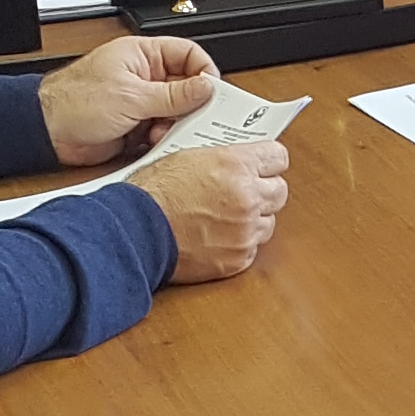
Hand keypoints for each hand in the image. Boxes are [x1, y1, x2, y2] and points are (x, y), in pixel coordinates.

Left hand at [39, 33, 216, 167]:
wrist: (48, 132)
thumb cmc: (74, 101)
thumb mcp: (132, 96)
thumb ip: (174, 94)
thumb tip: (205, 87)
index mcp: (143, 55)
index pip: (188, 54)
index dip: (203, 72)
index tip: (211, 92)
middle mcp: (145, 76)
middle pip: (186, 87)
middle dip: (190, 104)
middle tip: (193, 117)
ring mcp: (141, 101)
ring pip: (176, 112)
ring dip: (175, 125)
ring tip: (163, 131)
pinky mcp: (136, 125)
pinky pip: (162, 130)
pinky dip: (163, 138)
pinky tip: (153, 141)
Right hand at [134, 137, 290, 282]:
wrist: (134, 231)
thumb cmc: (152, 193)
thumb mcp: (186, 157)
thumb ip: (221, 159)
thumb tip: (237, 161)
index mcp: (236, 166)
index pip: (278, 158)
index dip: (269, 162)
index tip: (265, 166)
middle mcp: (247, 197)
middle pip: (280, 192)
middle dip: (264, 191)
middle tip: (246, 192)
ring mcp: (244, 231)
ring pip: (269, 223)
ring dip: (253, 220)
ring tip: (226, 217)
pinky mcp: (237, 258)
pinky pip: (252, 249)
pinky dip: (239, 244)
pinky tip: (218, 237)